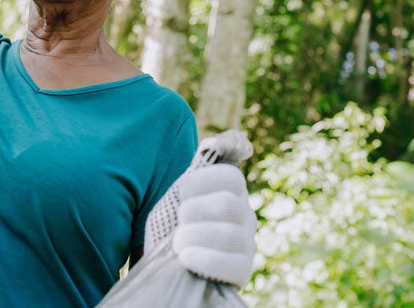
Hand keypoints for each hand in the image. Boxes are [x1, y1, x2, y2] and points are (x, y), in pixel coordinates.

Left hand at [172, 164, 255, 286]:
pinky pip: (232, 265)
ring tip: (177, 243)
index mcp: (232, 191)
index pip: (231, 177)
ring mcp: (247, 244)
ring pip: (230, 234)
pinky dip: (204, 260)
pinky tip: (185, 258)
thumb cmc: (174, 225)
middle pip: (229, 205)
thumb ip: (196, 172)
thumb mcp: (179, 195)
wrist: (167, 264)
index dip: (201, 183)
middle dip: (194, 212)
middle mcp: (245, 215)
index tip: (181, 195)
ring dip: (194, 237)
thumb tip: (214, 143)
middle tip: (179, 222)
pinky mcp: (242, 271)